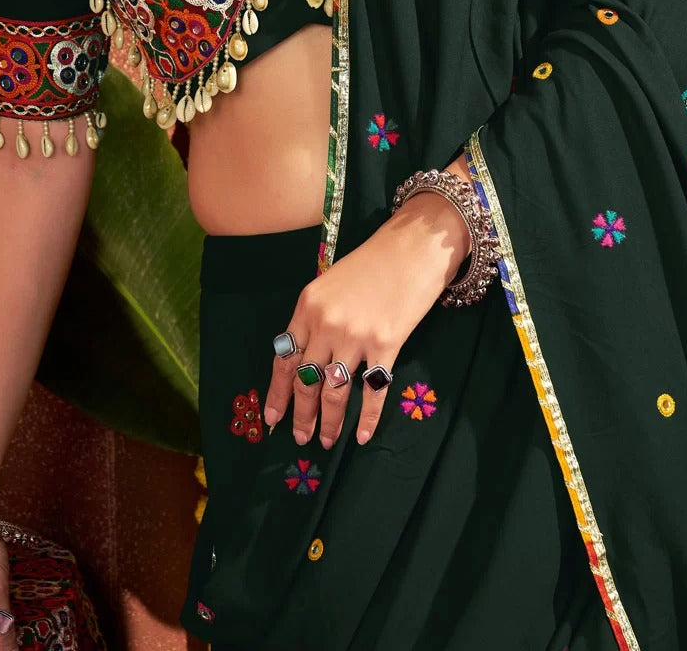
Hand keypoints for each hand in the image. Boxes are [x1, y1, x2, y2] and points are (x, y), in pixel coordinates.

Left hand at [263, 155, 473, 449]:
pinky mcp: (385, 344)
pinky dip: (367, 418)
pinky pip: (372, 390)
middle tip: (301, 438)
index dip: (277, 392)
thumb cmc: (375, 261)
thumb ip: (317, 317)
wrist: (414, 245)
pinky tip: (362, 436)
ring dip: (329, 421)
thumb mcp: (332, 283)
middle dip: (301, 414)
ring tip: (326, 441)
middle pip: (305, 380)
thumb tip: (310, 358)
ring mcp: (354, 336)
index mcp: (307, 306)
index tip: (272, 419)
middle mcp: (325, 323)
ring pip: (333, 391)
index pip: (283, 358)